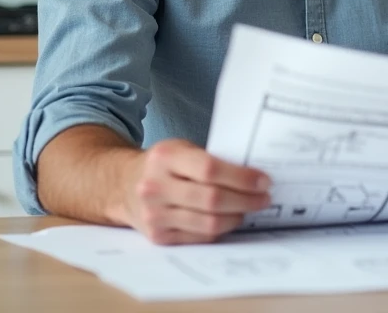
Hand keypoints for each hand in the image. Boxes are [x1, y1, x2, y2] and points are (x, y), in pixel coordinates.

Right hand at [119, 139, 272, 243]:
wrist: (122, 185)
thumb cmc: (163, 164)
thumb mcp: (181, 148)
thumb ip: (210, 159)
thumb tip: (254, 175)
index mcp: (165, 157)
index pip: (210, 169)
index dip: (241, 177)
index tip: (264, 181)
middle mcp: (155, 186)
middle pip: (212, 200)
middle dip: (246, 200)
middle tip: (265, 198)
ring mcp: (154, 214)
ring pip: (208, 223)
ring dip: (237, 217)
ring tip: (250, 209)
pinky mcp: (157, 236)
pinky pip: (199, 238)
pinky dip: (220, 230)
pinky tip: (230, 220)